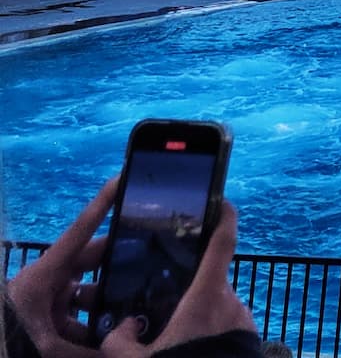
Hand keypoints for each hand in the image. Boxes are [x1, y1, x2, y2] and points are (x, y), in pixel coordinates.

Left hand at [5, 177, 114, 357]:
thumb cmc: (11, 334)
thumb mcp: (47, 344)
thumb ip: (85, 349)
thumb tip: (121, 354)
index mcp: (45, 273)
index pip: (80, 230)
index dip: (102, 203)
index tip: (121, 177)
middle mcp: (48, 279)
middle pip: (92, 261)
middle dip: (119, 263)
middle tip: (150, 261)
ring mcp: (47, 298)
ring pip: (87, 291)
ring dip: (105, 304)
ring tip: (131, 312)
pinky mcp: (46, 316)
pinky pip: (77, 316)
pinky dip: (92, 327)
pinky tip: (108, 340)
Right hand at [100, 204, 254, 357]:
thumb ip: (120, 340)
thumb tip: (125, 327)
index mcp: (208, 296)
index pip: (224, 242)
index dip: (224, 217)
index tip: (221, 201)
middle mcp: (231, 302)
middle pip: (209, 283)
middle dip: (187, 293)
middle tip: (164, 306)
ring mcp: (243, 322)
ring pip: (216, 310)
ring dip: (196, 319)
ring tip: (171, 338)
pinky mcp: (249, 341)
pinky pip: (224, 329)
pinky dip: (207, 335)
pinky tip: (187, 350)